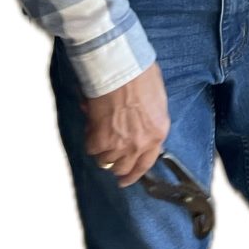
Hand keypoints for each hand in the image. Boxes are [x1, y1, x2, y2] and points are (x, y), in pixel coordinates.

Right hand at [84, 62, 170, 185]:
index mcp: (158, 133)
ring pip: (105, 161)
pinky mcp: (100, 140)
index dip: (134, 174)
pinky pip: (91, 149)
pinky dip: (90, 138)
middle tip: (108, 152)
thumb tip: (139, 125)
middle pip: (123, 167)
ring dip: (101, 149)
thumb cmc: (141, 75)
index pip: (146, 164)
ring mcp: (120, 145)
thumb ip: (150, 119)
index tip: (125, 180)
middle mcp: (140, 144)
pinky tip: (92, 124)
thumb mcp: (157, 100)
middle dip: (115, 162)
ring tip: (100, 131)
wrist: (121, 69)